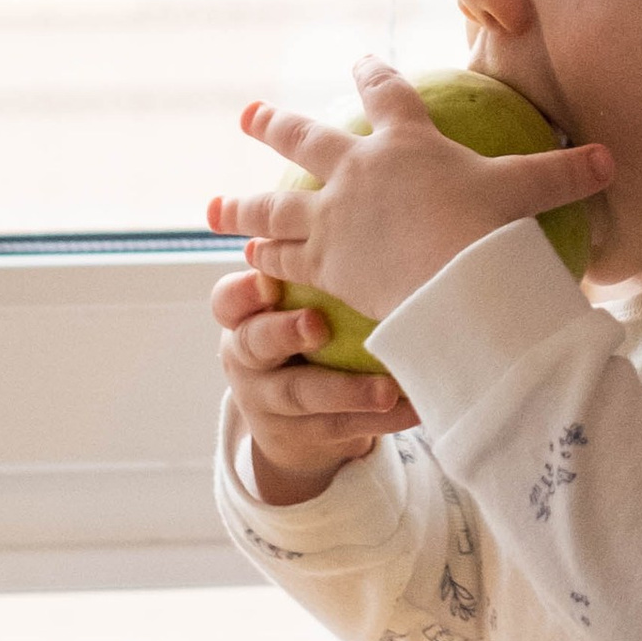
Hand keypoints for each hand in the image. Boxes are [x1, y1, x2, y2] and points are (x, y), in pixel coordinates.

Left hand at [206, 55, 612, 337]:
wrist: (453, 277)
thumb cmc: (490, 227)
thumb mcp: (529, 194)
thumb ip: (564, 175)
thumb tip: (611, 160)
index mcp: (406, 142)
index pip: (385, 95)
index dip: (370, 76)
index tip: (358, 63)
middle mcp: (357, 170)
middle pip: (304, 139)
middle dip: (274, 125)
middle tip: (247, 115)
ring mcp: (332, 214)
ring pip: (273, 206)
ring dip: (241, 206)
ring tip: (214, 208)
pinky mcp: (320, 260)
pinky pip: (284, 258)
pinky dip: (266, 260)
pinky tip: (249, 263)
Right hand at [213, 265, 418, 509]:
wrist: (295, 422)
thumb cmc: (304, 337)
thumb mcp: (292, 304)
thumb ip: (307, 269)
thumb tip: (355, 205)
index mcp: (242, 317)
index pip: (227, 300)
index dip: (243, 292)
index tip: (268, 281)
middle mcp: (246, 358)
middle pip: (255, 344)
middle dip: (284, 332)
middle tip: (318, 324)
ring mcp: (269, 401)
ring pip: (301, 393)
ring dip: (346, 389)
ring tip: (387, 388)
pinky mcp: (300, 435)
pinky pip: (340, 427)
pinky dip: (380, 418)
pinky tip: (414, 405)